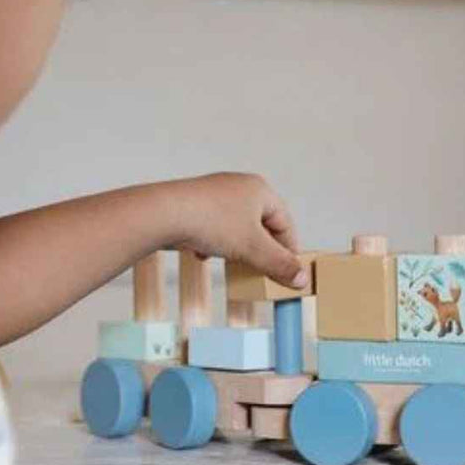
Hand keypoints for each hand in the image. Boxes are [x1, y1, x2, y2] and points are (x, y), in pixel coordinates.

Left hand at [166, 172, 306, 288]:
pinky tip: (203, 254)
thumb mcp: (252, 249)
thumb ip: (279, 264)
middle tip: (262, 271)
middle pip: (261, 224)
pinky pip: (213, 226)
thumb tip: (301, 279)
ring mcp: (215, 193)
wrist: (162, 214)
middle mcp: (239, 186)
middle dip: (261, 250)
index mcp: (260, 189)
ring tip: (233, 264)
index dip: (289, 250)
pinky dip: (214, 243)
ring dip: (236, 248)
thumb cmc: (211, 223)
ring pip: (235, 227)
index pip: (285, 222)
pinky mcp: (194, 203)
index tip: (289, 272)